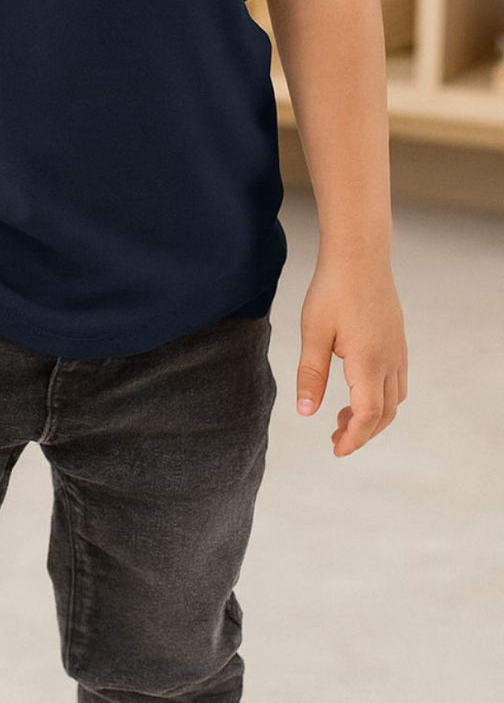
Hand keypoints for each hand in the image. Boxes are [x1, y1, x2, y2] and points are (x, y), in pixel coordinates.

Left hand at [295, 251, 408, 456]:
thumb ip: (311, 375)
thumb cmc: (333, 289)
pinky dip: (381, 396)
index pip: (366, 416)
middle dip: (362, 432)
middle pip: (384, 414)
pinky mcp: (397, 339)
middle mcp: (390, 360)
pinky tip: (359, 387)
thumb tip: (306, 413)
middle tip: (335, 439)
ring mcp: (397, 349)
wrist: (360, 253)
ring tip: (343, 416)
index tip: (336, 450)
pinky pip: (397, 380)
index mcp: (368, 363)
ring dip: (373, 416)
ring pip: (394, 398)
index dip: (353, 439)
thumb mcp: (314, 332)